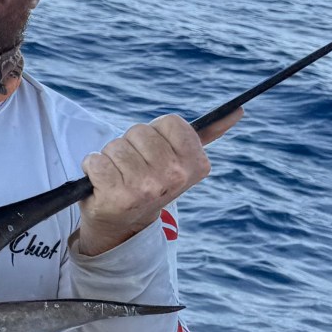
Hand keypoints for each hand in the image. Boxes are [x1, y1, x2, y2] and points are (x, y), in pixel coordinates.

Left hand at [75, 111, 231, 257]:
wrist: (124, 220)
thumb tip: (237, 111)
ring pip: (116, 146)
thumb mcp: (182, 160)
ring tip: (119, 176)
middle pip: (139, 131)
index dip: (157, 133)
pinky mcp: (116, 196)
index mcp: (196, 165)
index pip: (171, 122)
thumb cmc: (152, 180)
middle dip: (131, 144)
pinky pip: (95, 161)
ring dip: (111, 157)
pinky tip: (102, 182)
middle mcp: (174, 177)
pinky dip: (93, 167)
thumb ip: (209, 134)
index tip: (157, 152)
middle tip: (135, 167)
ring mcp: (146, 188)